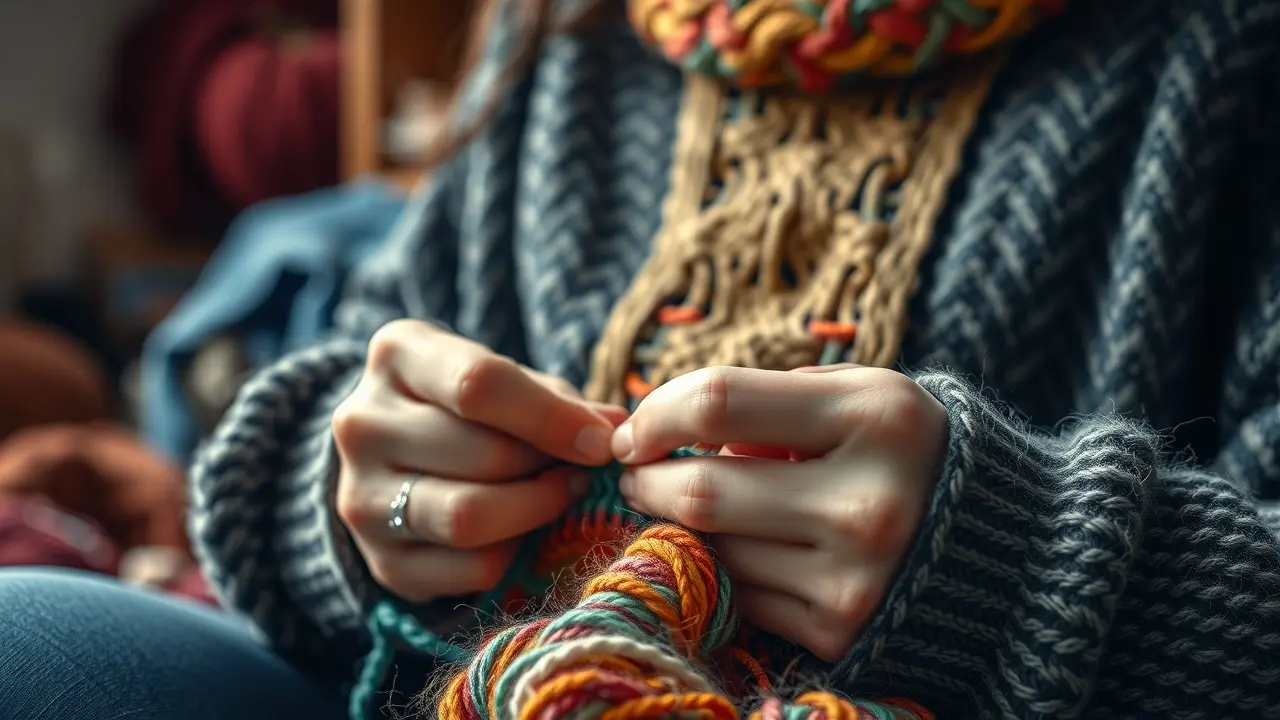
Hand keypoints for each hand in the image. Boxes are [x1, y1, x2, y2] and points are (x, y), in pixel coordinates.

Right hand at [333, 319, 624, 602]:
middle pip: (483, 455)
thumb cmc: (471, 407)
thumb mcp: (508, 380)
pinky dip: (514, 554)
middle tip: (582, 472)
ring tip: (560, 495)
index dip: (551, 418)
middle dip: (549, 467)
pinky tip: (523, 531)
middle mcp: (363, 423)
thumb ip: (558, 401)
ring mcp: (361, 496)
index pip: (478, 384)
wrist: (397, 457)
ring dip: (536, 511)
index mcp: (396, 355)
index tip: (601, 442)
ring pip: (468, 516)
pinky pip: (470, 568)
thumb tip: (614, 429)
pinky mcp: (381, 562)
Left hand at [613, 364, 947, 660]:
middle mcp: (866, 501)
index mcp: (877, 418)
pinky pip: (741, 594)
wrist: (1011, 552)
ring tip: (688, 504)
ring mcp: (853, 576)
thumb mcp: (868, 397)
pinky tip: (738, 548)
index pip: (719, 402)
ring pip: (713, 547)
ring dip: (680, 525)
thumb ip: (777, 400)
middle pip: (702, 489)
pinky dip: (725, 568)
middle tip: (635, 471)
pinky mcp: (840, 629)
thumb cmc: (913, 455)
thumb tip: (675, 432)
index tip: (635, 427)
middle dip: (647, 479)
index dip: (657, 411)